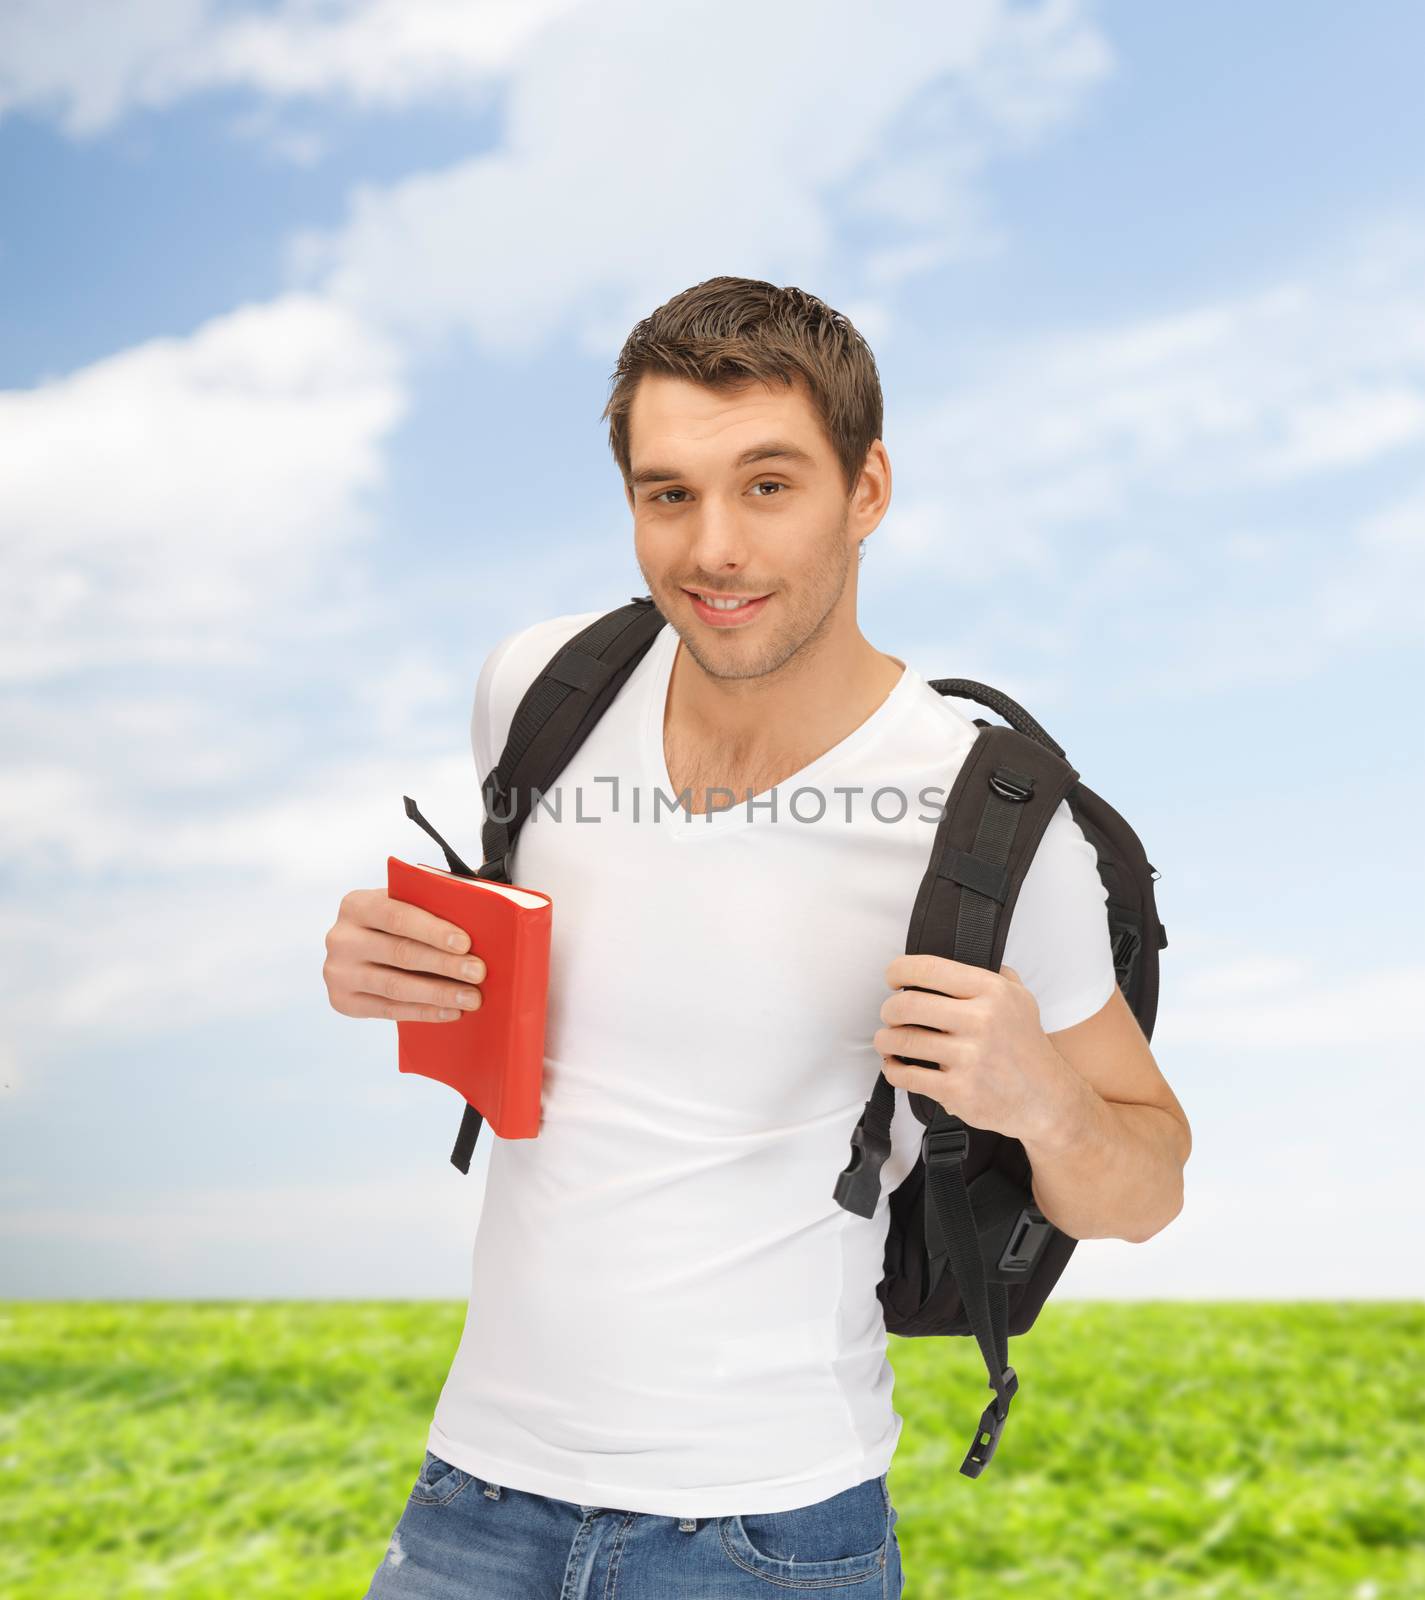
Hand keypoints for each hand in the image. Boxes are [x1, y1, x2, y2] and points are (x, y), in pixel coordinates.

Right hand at [323, 888, 485, 1022]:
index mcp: (355, 905)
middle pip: (399, 953)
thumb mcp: (403, 905)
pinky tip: (451, 1011)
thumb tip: (474, 923)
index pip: (397, 916)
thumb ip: (427, 908)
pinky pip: (389, 1010)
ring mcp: (338, 973)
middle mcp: (341, 939)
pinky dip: (424, 1012)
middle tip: (478, 972)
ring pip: (396, 986)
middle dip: (444, 964)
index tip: (465, 943)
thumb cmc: (396, 923)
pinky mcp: (343, 1001)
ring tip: (472, 998)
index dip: (432, 931)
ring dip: (439, 993)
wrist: (361, 949)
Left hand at [873, 953, 1068, 1143]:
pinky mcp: (958, 1091)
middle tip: (890, 1014)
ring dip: (885, 1040)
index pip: (929, 969)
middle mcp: (981, 1021)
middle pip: (907, 1005)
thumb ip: (994, 973)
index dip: (899, 970)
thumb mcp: (1021, 998)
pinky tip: (895, 1065)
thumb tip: (964, 954)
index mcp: (992, 991)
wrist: (1047, 1099)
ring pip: (902, 1041)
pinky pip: (907, 1076)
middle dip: (889, 1009)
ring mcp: (969, 1058)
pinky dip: (892, 1070)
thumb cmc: (1026, 1047)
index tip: (892, 978)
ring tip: (887, 1040)